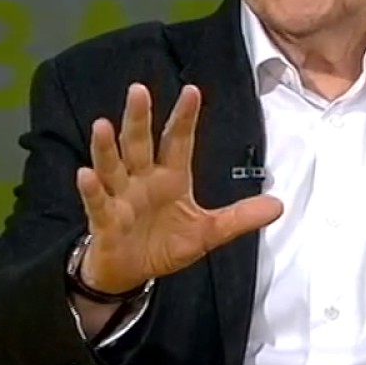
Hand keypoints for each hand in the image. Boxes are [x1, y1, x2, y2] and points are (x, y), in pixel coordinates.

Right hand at [74, 83, 282, 294]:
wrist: (132, 274)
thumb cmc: (165, 244)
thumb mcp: (208, 232)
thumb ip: (240, 217)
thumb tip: (279, 205)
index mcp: (169, 177)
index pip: (177, 141)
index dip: (184, 117)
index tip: (192, 91)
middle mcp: (142, 180)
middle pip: (139, 143)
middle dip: (139, 118)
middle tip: (139, 90)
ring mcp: (121, 197)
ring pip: (112, 166)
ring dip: (107, 147)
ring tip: (102, 124)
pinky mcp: (105, 220)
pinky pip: (97, 202)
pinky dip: (90, 189)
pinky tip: (85, 173)